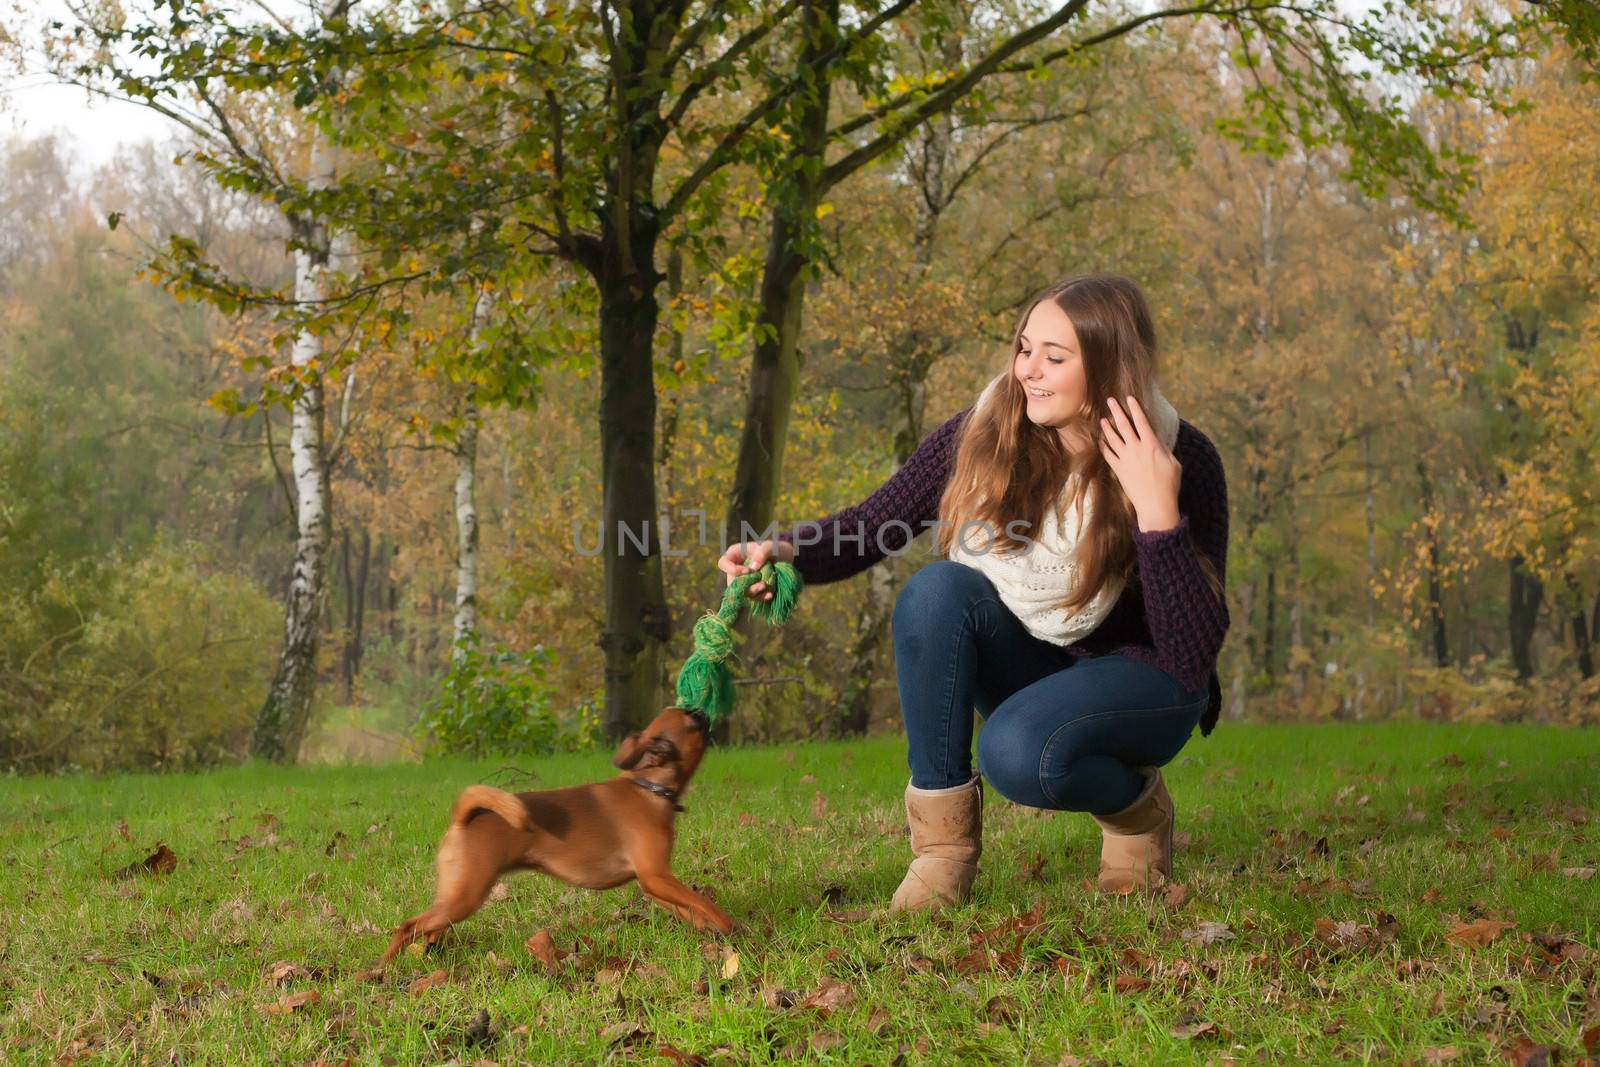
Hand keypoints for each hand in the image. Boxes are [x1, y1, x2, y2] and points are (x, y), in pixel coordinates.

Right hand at [716, 539, 794, 601]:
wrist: (785, 559)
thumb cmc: (775, 549)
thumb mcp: (770, 547)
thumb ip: (761, 553)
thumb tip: (752, 568)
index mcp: (734, 554)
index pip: (723, 563)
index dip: (732, 569)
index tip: (748, 570)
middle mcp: (735, 569)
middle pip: (731, 582)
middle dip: (745, 585)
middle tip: (762, 584)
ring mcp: (743, 581)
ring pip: (741, 592)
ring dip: (753, 592)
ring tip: (766, 586)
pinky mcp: (751, 590)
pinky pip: (751, 598)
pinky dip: (760, 598)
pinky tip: (769, 595)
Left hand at [1098, 394, 1180, 530]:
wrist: (1155, 504)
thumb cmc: (1169, 484)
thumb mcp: (1173, 462)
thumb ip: (1163, 448)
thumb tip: (1157, 440)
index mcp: (1152, 445)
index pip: (1141, 421)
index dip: (1135, 408)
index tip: (1129, 398)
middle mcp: (1136, 449)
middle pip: (1124, 425)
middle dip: (1117, 411)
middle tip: (1110, 400)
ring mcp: (1125, 459)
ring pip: (1113, 438)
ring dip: (1107, 428)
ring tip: (1103, 419)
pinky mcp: (1119, 470)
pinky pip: (1108, 455)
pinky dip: (1104, 446)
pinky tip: (1101, 441)